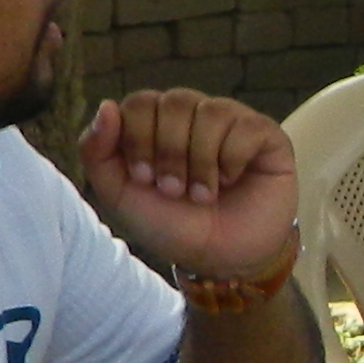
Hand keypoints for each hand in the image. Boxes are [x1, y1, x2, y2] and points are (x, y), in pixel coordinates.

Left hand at [79, 91, 302, 283]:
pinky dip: (232, 161)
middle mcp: (194, 115)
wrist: (220, 260)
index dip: (139, 138)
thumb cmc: (172, 226)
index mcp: (158, 124)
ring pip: (211, 112)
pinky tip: (232, 181)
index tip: (144, 179)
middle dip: (170, 152)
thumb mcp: (121, 195)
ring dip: (200, 161)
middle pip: (175, 102)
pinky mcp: (266, 134)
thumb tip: (106, 105)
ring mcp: (232, 122)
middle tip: (174, 190)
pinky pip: (245, 127)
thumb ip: (97, 152)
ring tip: (203, 195)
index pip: (141, 102)